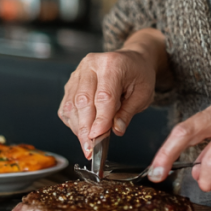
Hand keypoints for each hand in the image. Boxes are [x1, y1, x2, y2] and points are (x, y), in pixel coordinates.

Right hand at [58, 29, 166, 157]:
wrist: (132, 60)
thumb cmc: (139, 75)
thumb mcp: (143, 93)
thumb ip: (128, 112)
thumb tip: (116, 130)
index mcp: (112, 64)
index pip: (103, 96)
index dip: (100, 120)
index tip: (98, 139)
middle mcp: (91, 65)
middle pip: (83, 101)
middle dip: (85, 129)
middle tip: (90, 149)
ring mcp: (78, 72)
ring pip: (71, 105)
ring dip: (78, 128)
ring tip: (87, 144)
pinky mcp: (71, 82)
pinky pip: (66, 106)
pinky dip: (73, 122)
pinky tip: (82, 130)